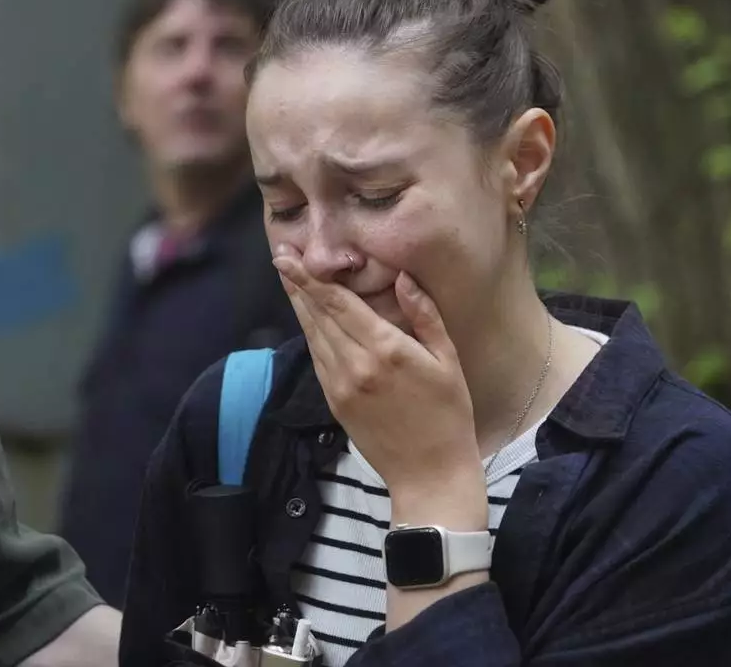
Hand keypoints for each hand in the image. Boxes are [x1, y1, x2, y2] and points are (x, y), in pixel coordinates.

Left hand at [272, 248, 485, 508]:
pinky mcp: (335, 403)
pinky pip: (317, 360)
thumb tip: (403, 278)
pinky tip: (307, 320)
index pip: (338, 304)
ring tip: (288, 280)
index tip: (289, 257)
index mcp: (385, 349)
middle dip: (297, 285)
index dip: (310, 278)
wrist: (430, 474)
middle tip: (281, 257)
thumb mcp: (448, 360)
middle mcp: (355, 364)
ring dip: (299, 307)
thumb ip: (424, 315)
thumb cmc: (449, 415)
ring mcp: (340, 386)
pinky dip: (310, 334)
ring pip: (312, 336)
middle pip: (318, 316)